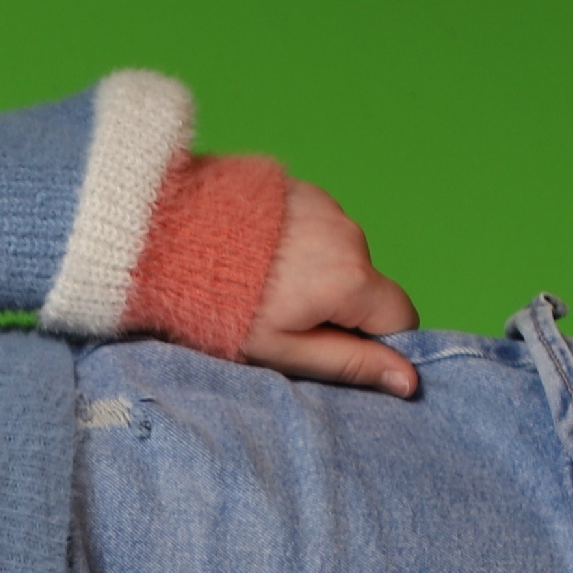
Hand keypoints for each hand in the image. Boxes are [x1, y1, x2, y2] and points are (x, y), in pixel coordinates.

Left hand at [239, 179, 420, 397]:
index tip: (330, 346)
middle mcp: (350, 235)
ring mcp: (328, 206)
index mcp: (351, 279)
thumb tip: (408, 381)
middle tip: (282, 318)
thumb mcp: (283, 350)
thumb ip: (350, 363)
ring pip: (344, 257)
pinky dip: (301, 246)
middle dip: (338, 308)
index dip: (374, 341)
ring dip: (318, 275)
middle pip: (369, 287)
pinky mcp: (305, 190)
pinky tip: (260, 256)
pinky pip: (320, 229)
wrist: (163, 238)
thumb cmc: (218, 305)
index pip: (401, 318)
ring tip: (264, 285)